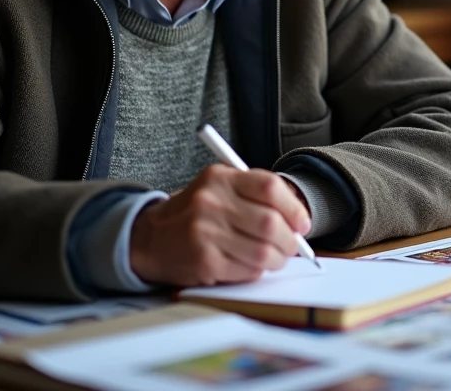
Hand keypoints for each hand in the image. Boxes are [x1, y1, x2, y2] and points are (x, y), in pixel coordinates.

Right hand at [128, 165, 311, 285]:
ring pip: (263, 252)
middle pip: (270, 223)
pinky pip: (247, 271)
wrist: (149, 238)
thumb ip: (254, 196)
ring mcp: (206, 233)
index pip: (270, 187)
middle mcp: (211, 202)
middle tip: (291, 247)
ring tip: (273, 258)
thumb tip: (297, 221)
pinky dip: (256, 271)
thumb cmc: (194, 214)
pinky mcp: (204, 261)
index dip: (294, 208)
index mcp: (219, 178)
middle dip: (289, 241)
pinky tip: (247, 265)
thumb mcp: (217, 189)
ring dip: (276, 260)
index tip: (302, 223)